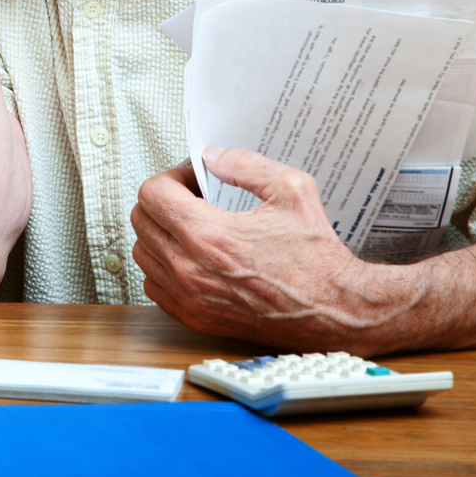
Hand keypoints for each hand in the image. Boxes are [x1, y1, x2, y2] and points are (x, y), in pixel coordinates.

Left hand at [130, 148, 407, 353]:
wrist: (335, 312)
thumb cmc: (317, 258)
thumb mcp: (292, 191)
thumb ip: (246, 164)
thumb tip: (212, 158)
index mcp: (209, 237)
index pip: (152, 194)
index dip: (171, 178)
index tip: (192, 180)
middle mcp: (191, 270)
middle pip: (140, 220)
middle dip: (162, 201)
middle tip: (192, 198)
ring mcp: (190, 298)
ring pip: (142, 253)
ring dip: (160, 232)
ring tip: (193, 226)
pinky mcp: (195, 318)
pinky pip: (153, 284)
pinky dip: (163, 266)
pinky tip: (193, 257)